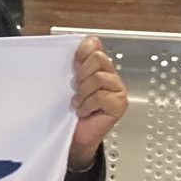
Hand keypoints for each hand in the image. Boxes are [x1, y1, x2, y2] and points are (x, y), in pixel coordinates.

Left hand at [68, 36, 127, 170]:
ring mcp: (117, 88)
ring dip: (84, 92)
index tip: (72, 65)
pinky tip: (84, 111)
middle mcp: (109, 74)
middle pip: (98, 58)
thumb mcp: (65, 84)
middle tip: (76, 88)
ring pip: (99, 77)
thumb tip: (61, 44)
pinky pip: (101, 96)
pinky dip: (88, 105)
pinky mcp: (120, 103)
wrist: (75, 136)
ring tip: (79, 102)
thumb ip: (68, 65)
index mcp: (96, 65)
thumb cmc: (70, 111)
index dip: (82, 52)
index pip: (94, 44)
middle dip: (82, 74)